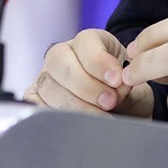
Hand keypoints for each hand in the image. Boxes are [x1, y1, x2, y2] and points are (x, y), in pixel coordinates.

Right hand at [25, 28, 153, 115]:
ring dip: (75, 104)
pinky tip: (76, 124)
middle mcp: (63, 55)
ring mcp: (47, 76)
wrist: (123, 115)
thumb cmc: (126, 95)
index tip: (117, 79)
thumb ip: (124, 85)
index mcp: (89, 42)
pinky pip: (38, 106)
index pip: (85, 42)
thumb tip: (117, 87)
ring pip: (49, 86)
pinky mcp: (36, 99)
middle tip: (109, 101)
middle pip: (60, 61)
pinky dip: (56, 116)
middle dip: (86, 84)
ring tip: (100, 117)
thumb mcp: (131, 85)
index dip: (99, 61)